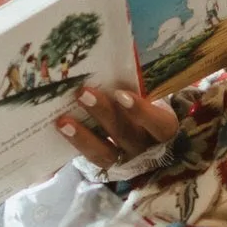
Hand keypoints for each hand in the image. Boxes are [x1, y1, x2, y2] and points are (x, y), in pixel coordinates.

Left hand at [56, 83, 176, 171]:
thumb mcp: (153, 101)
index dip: (141, 112)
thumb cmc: (150, 112)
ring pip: (106, 153)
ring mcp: (128, 162)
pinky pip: (93, 159)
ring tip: (63, 120)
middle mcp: (148, 149)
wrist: (153, 145)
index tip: (120, 95)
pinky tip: (62, 130)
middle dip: (103, 113)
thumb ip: (138, 89)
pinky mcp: (110, 168)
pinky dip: (77, 144)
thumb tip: (115, 58)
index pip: (159, 124)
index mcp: (164, 128)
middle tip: (82, 93)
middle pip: (126, 133)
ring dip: (83, 136)